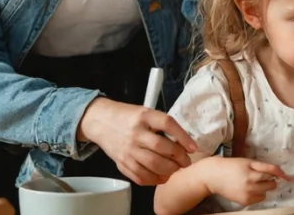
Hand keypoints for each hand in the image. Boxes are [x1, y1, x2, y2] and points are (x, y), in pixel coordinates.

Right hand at [78, 98, 197, 185]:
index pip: (167, 124)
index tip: (193, 147)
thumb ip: (162, 125)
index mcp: (144, 116)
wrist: (101, 121)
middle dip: (179, 157)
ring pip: (153, 164)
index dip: (183, 137)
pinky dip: (154, 179)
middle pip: (161, 148)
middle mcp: (136, 133)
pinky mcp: (121, 162)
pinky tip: (162, 176)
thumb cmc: (128, 117)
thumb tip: (184, 142)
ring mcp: (128, 149)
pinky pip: (140, 176)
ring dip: (169, 170)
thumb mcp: (146, 113)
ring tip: (176, 169)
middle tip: (186, 161)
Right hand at [206, 158, 290, 206]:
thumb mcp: (248, 162)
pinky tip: (248, 189)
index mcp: (251, 172)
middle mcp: (250, 184)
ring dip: (263, 188)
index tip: (288, 177)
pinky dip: (257, 194)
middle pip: (271, 185)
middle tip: (260, 176)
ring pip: (265, 193)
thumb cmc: (233, 166)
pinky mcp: (244, 202)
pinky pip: (259, 199)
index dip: (281, 174)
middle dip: (269, 180)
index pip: (271, 172)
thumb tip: (279, 172)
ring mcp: (247, 195)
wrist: (215, 176)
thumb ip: (264, 166)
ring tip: (252, 182)